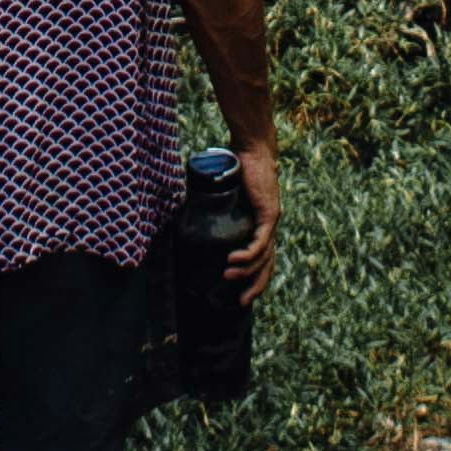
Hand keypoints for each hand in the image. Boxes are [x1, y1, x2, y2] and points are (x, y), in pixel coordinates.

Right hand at [224, 134, 281, 301]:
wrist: (250, 148)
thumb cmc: (236, 166)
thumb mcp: (223, 194)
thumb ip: (211, 205)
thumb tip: (179, 211)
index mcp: (260, 224)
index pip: (262, 257)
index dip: (255, 277)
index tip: (241, 293)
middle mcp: (269, 226)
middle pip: (267, 265)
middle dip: (256, 286)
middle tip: (241, 303)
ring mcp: (271, 221)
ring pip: (263, 257)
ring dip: (246, 271)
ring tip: (227, 277)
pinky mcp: (269, 214)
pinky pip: (260, 243)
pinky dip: (248, 255)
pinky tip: (233, 261)